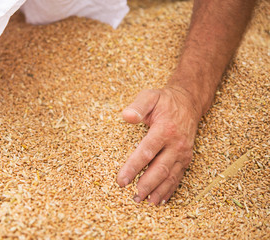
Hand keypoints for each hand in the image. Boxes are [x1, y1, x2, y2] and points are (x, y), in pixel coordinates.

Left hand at [117, 87, 200, 204]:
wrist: (189, 103)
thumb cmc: (165, 101)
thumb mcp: (150, 97)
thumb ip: (138, 107)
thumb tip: (126, 116)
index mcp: (165, 130)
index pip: (146, 152)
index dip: (133, 167)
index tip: (121, 181)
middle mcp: (176, 144)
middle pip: (160, 169)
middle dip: (146, 185)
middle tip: (133, 197)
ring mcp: (183, 153)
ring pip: (170, 176)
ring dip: (158, 191)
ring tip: (145, 202)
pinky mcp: (186, 159)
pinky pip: (178, 176)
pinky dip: (170, 190)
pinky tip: (160, 200)